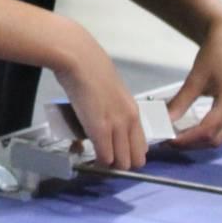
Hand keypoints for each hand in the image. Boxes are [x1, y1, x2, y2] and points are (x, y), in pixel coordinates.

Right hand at [50, 19, 144, 168]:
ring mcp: (117, 126)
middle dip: (120, 163)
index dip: (127, 153)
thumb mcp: (111, 92)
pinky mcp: (101, 129)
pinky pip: (105, 157)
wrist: (79, 59)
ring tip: (92, 154)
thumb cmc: (90, 70)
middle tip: (102, 155)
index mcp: (134, 111)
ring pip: (121, 163)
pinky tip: (86, 151)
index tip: (113, 151)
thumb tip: (102, 121)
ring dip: (108, 163)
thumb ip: (113, 109)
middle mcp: (130, 121)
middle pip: (136, 159)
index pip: (142, 147)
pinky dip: (97, 160)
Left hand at [165, 15, 221, 149]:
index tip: (167, 141)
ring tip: (177, 138)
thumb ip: (180, 102)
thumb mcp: (195, 78)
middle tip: (168, 142)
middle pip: (216, 140)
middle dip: (192, 144)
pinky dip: (208, 134)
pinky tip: (191, 131)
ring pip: (221, 138)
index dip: (186, 140)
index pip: (208, 131)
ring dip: (199, 141)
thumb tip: (164, 122)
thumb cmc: (214, 54)